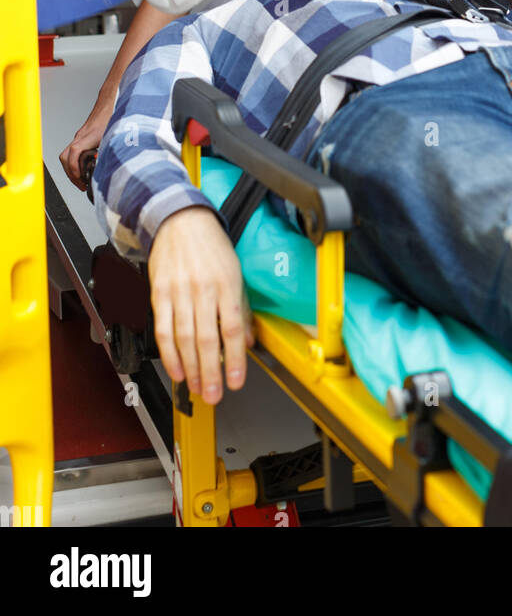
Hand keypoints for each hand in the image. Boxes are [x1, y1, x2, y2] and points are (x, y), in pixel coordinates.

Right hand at [59, 95, 115, 189]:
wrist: (112, 98)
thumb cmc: (116, 112)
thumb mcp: (119, 132)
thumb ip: (116, 147)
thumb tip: (117, 164)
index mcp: (90, 135)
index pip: (74, 151)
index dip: (74, 167)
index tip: (81, 178)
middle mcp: (82, 135)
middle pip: (65, 156)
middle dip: (71, 173)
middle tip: (81, 184)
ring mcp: (81, 135)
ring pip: (67, 154)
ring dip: (71, 169)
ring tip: (82, 180)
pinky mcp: (83, 136)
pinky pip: (73, 151)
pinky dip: (76, 162)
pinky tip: (85, 168)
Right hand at [149, 206, 254, 402]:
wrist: (181, 220)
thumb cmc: (211, 246)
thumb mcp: (236, 272)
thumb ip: (241, 308)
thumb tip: (249, 342)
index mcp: (227, 283)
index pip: (232, 329)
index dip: (234, 360)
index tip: (236, 382)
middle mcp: (203, 289)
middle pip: (207, 338)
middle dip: (210, 372)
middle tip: (213, 395)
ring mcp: (179, 291)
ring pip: (184, 338)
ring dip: (190, 368)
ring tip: (196, 388)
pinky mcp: (159, 293)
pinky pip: (163, 329)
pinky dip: (169, 353)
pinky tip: (176, 369)